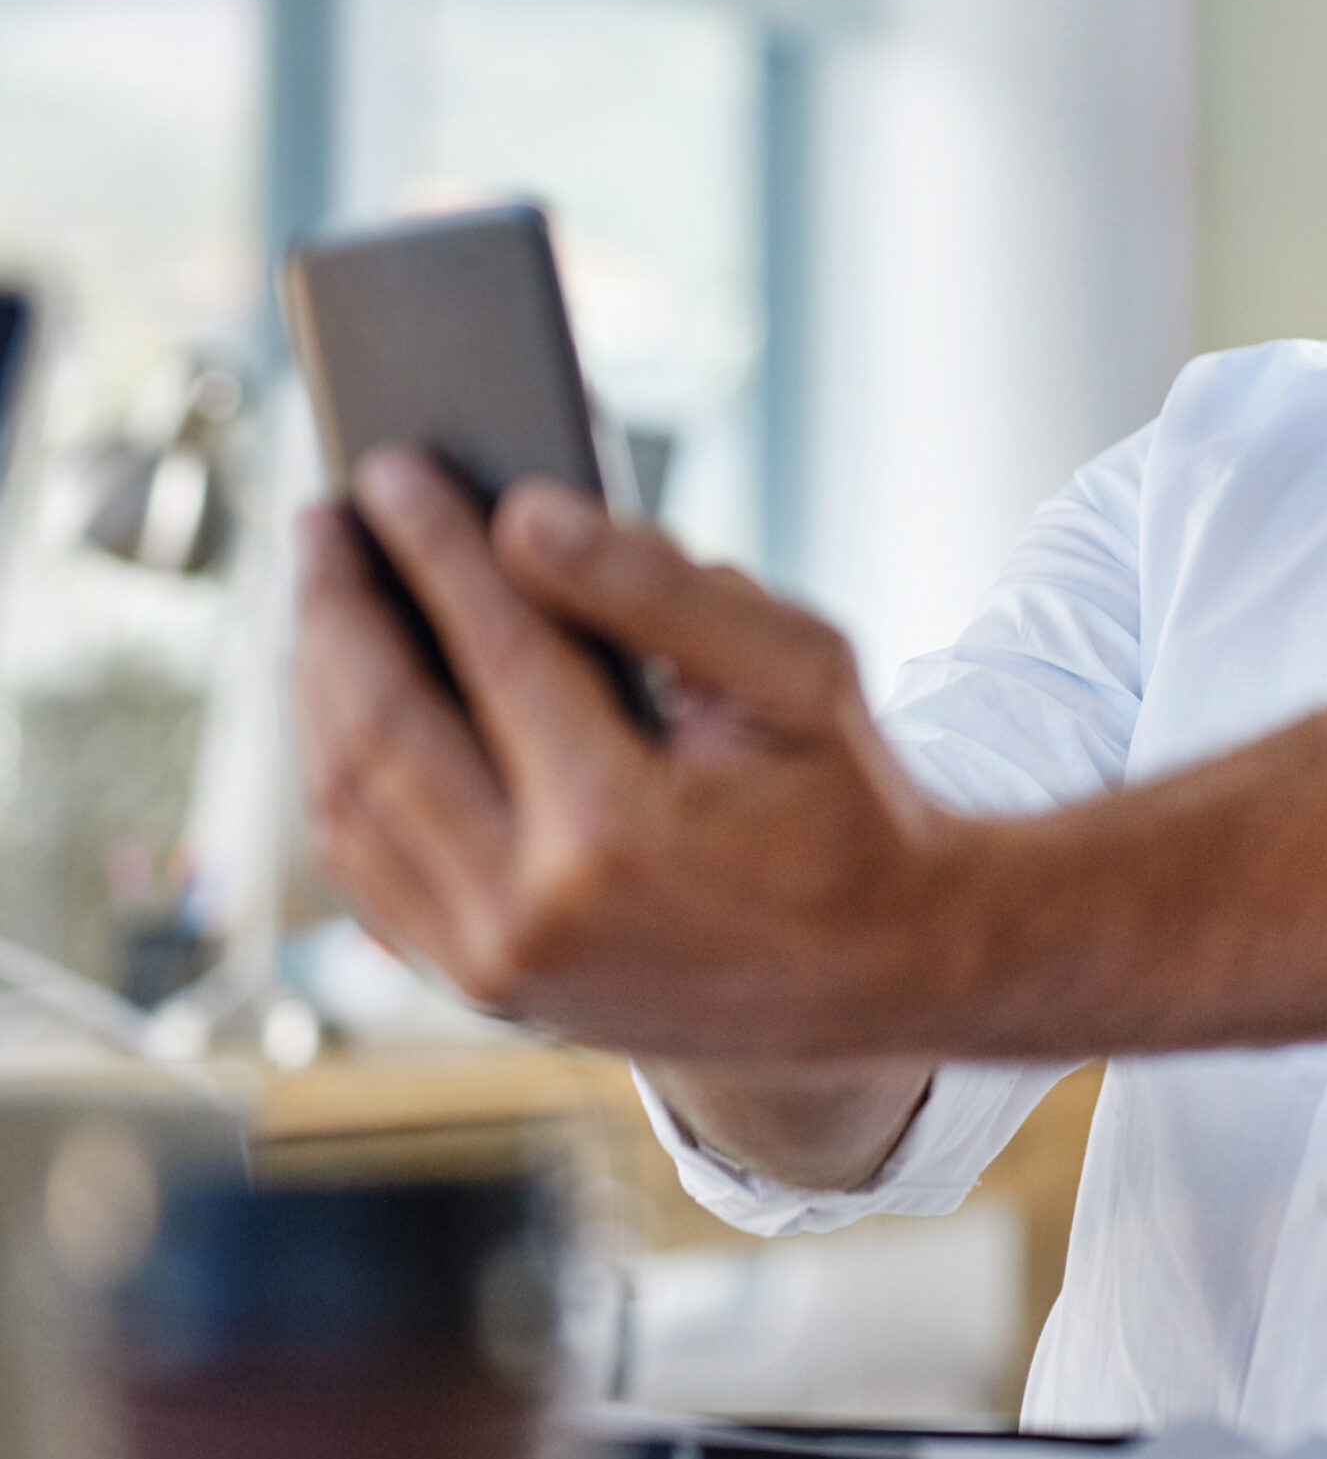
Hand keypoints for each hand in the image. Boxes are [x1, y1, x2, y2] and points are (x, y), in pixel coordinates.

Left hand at [294, 451, 970, 1062]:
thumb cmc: (843, 802)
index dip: (432, 545)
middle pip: (379, 728)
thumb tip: (524, 517)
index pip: (490, 649)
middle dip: (338, 606)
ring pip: (345, 806)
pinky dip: (339, 773)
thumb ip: (660, 588)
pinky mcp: (480, 989)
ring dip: (317, 687)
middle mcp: (531, 912)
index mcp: (615, 827)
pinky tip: (345, 699)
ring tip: (323, 594)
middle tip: (325, 517)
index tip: (393, 470)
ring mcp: (493, 967)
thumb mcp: (799, 669)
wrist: (876, 969)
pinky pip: (366, 868)